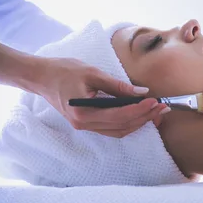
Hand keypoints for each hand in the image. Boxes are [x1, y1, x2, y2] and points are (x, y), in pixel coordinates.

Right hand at [34, 56, 169, 137]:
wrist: (41, 77)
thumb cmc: (63, 71)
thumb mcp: (93, 73)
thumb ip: (118, 85)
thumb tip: (142, 91)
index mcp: (84, 113)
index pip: (119, 116)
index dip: (139, 110)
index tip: (155, 101)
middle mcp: (85, 125)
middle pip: (122, 126)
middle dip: (144, 118)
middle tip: (162, 107)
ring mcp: (86, 127)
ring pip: (119, 131)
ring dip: (139, 122)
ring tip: (156, 112)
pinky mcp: (87, 124)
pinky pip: (112, 128)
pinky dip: (128, 123)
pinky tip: (140, 114)